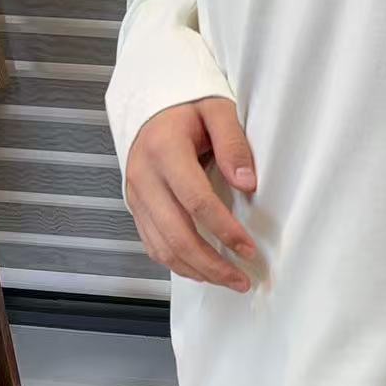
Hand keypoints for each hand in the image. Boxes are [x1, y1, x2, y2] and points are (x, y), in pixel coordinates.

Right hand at [125, 98, 257, 291]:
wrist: (151, 106)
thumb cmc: (187, 107)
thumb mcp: (217, 109)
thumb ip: (233, 143)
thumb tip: (247, 182)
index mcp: (164, 150)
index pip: (196, 200)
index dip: (224, 229)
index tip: (249, 248)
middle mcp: (144, 177)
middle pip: (176, 234)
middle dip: (211, 264)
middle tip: (242, 279)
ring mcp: (136, 195)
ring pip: (162, 247)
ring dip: (197, 270)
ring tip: (229, 279)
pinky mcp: (136, 207)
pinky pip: (153, 245)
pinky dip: (178, 263)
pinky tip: (203, 270)